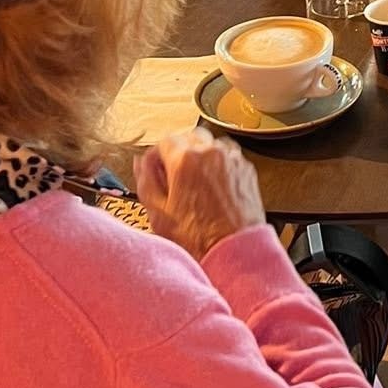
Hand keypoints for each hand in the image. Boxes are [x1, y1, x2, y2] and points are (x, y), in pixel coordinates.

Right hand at [134, 126, 264, 257]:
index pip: (165, 140)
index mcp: (185, 160)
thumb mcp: (158, 212)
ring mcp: (231, 159)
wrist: (234, 251)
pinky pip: (228, 156)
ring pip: (210, 144)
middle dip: (179, 152)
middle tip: (173, 175)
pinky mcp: (246, 169)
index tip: (156, 167)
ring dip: (200, 156)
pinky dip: (218, 165)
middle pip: (189, 136)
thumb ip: (145, 180)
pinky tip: (212, 187)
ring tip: (194, 182)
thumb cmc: (199, 238)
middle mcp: (211, 153)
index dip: (157, 155)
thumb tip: (141, 164)